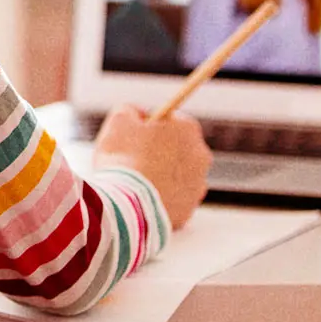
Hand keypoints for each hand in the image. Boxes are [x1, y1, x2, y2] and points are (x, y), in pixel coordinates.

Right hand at [91, 104, 211, 229]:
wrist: (127, 205)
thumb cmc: (123, 156)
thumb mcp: (119, 120)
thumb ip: (130, 111)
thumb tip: (136, 114)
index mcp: (188, 129)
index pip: (170, 120)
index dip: (149, 126)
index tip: (133, 134)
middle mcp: (201, 156)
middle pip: (177, 148)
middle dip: (159, 151)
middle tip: (131, 158)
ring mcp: (198, 185)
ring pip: (176, 176)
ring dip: (160, 176)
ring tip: (134, 182)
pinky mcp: (188, 210)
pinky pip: (172, 200)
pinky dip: (159, 199)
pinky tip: (140, 200)